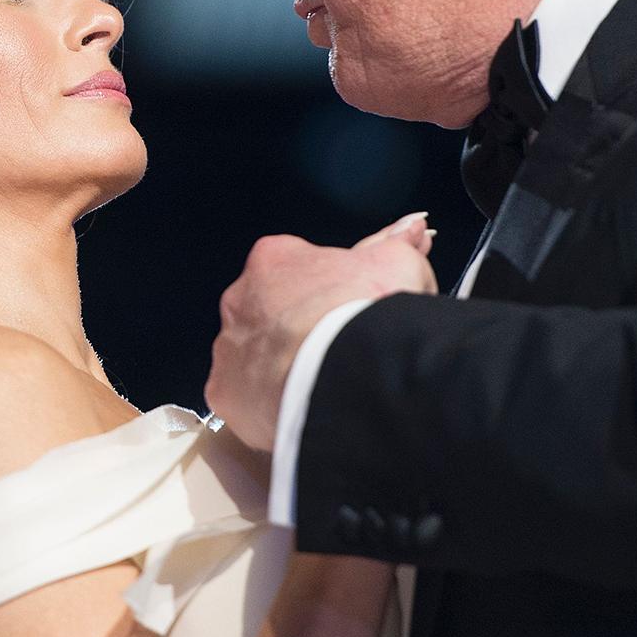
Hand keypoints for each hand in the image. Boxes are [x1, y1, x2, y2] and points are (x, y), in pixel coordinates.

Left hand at [204, 213, 437, 451]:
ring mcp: (229, 346)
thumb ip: (396, 244)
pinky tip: (297, 408)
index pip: (295, 269)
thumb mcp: (395, 264)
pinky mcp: (225, 391)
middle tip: (335, 350)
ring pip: (253, 356)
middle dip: (298, 329)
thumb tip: (411, 227)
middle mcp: (240, 299)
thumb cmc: (366, 311)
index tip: (347, 311)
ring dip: (279, 367)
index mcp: (274, 259)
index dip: (327, 292)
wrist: (345, 370)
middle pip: (270, 313)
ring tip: (320, 384)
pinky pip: (243, 398)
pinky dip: (265, 405)